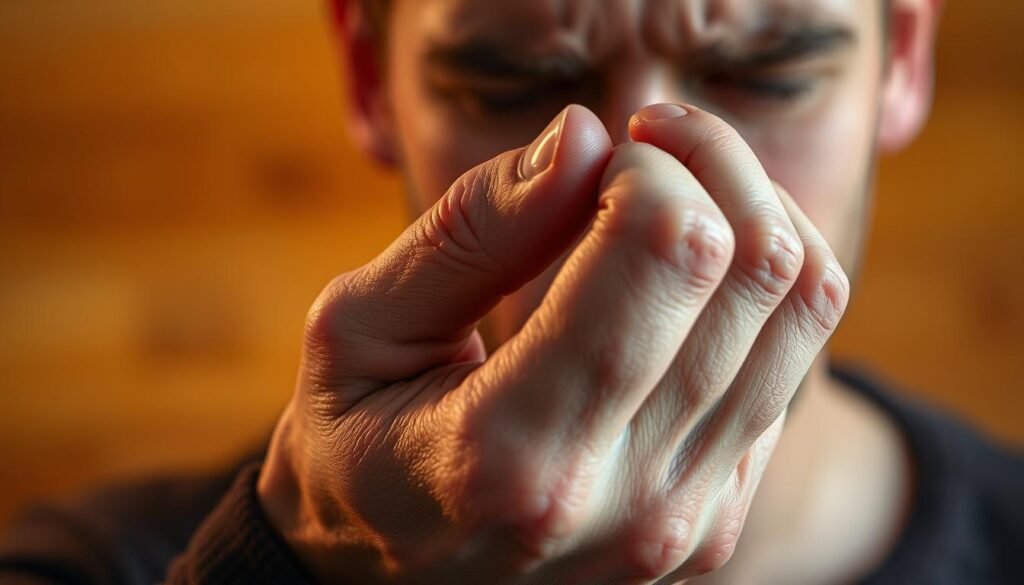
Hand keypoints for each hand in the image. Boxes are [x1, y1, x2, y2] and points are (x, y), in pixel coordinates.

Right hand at [257, 103, 847, 583]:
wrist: (392, 583)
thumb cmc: (356, 444)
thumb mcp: (359, 328)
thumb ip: (469, 232)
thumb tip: (583, 137)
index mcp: (510, 452)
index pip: (668, 247)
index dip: (643, 165)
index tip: (585, 165)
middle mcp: (625, 500)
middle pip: (755, 265)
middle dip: (710, 163)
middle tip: (639, 146)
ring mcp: (686, 522)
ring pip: (805, 306)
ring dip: (753, 209)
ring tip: (670, 194)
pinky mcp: (717, 520)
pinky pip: (795, 359)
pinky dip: (758, 281)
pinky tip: (680, 273)